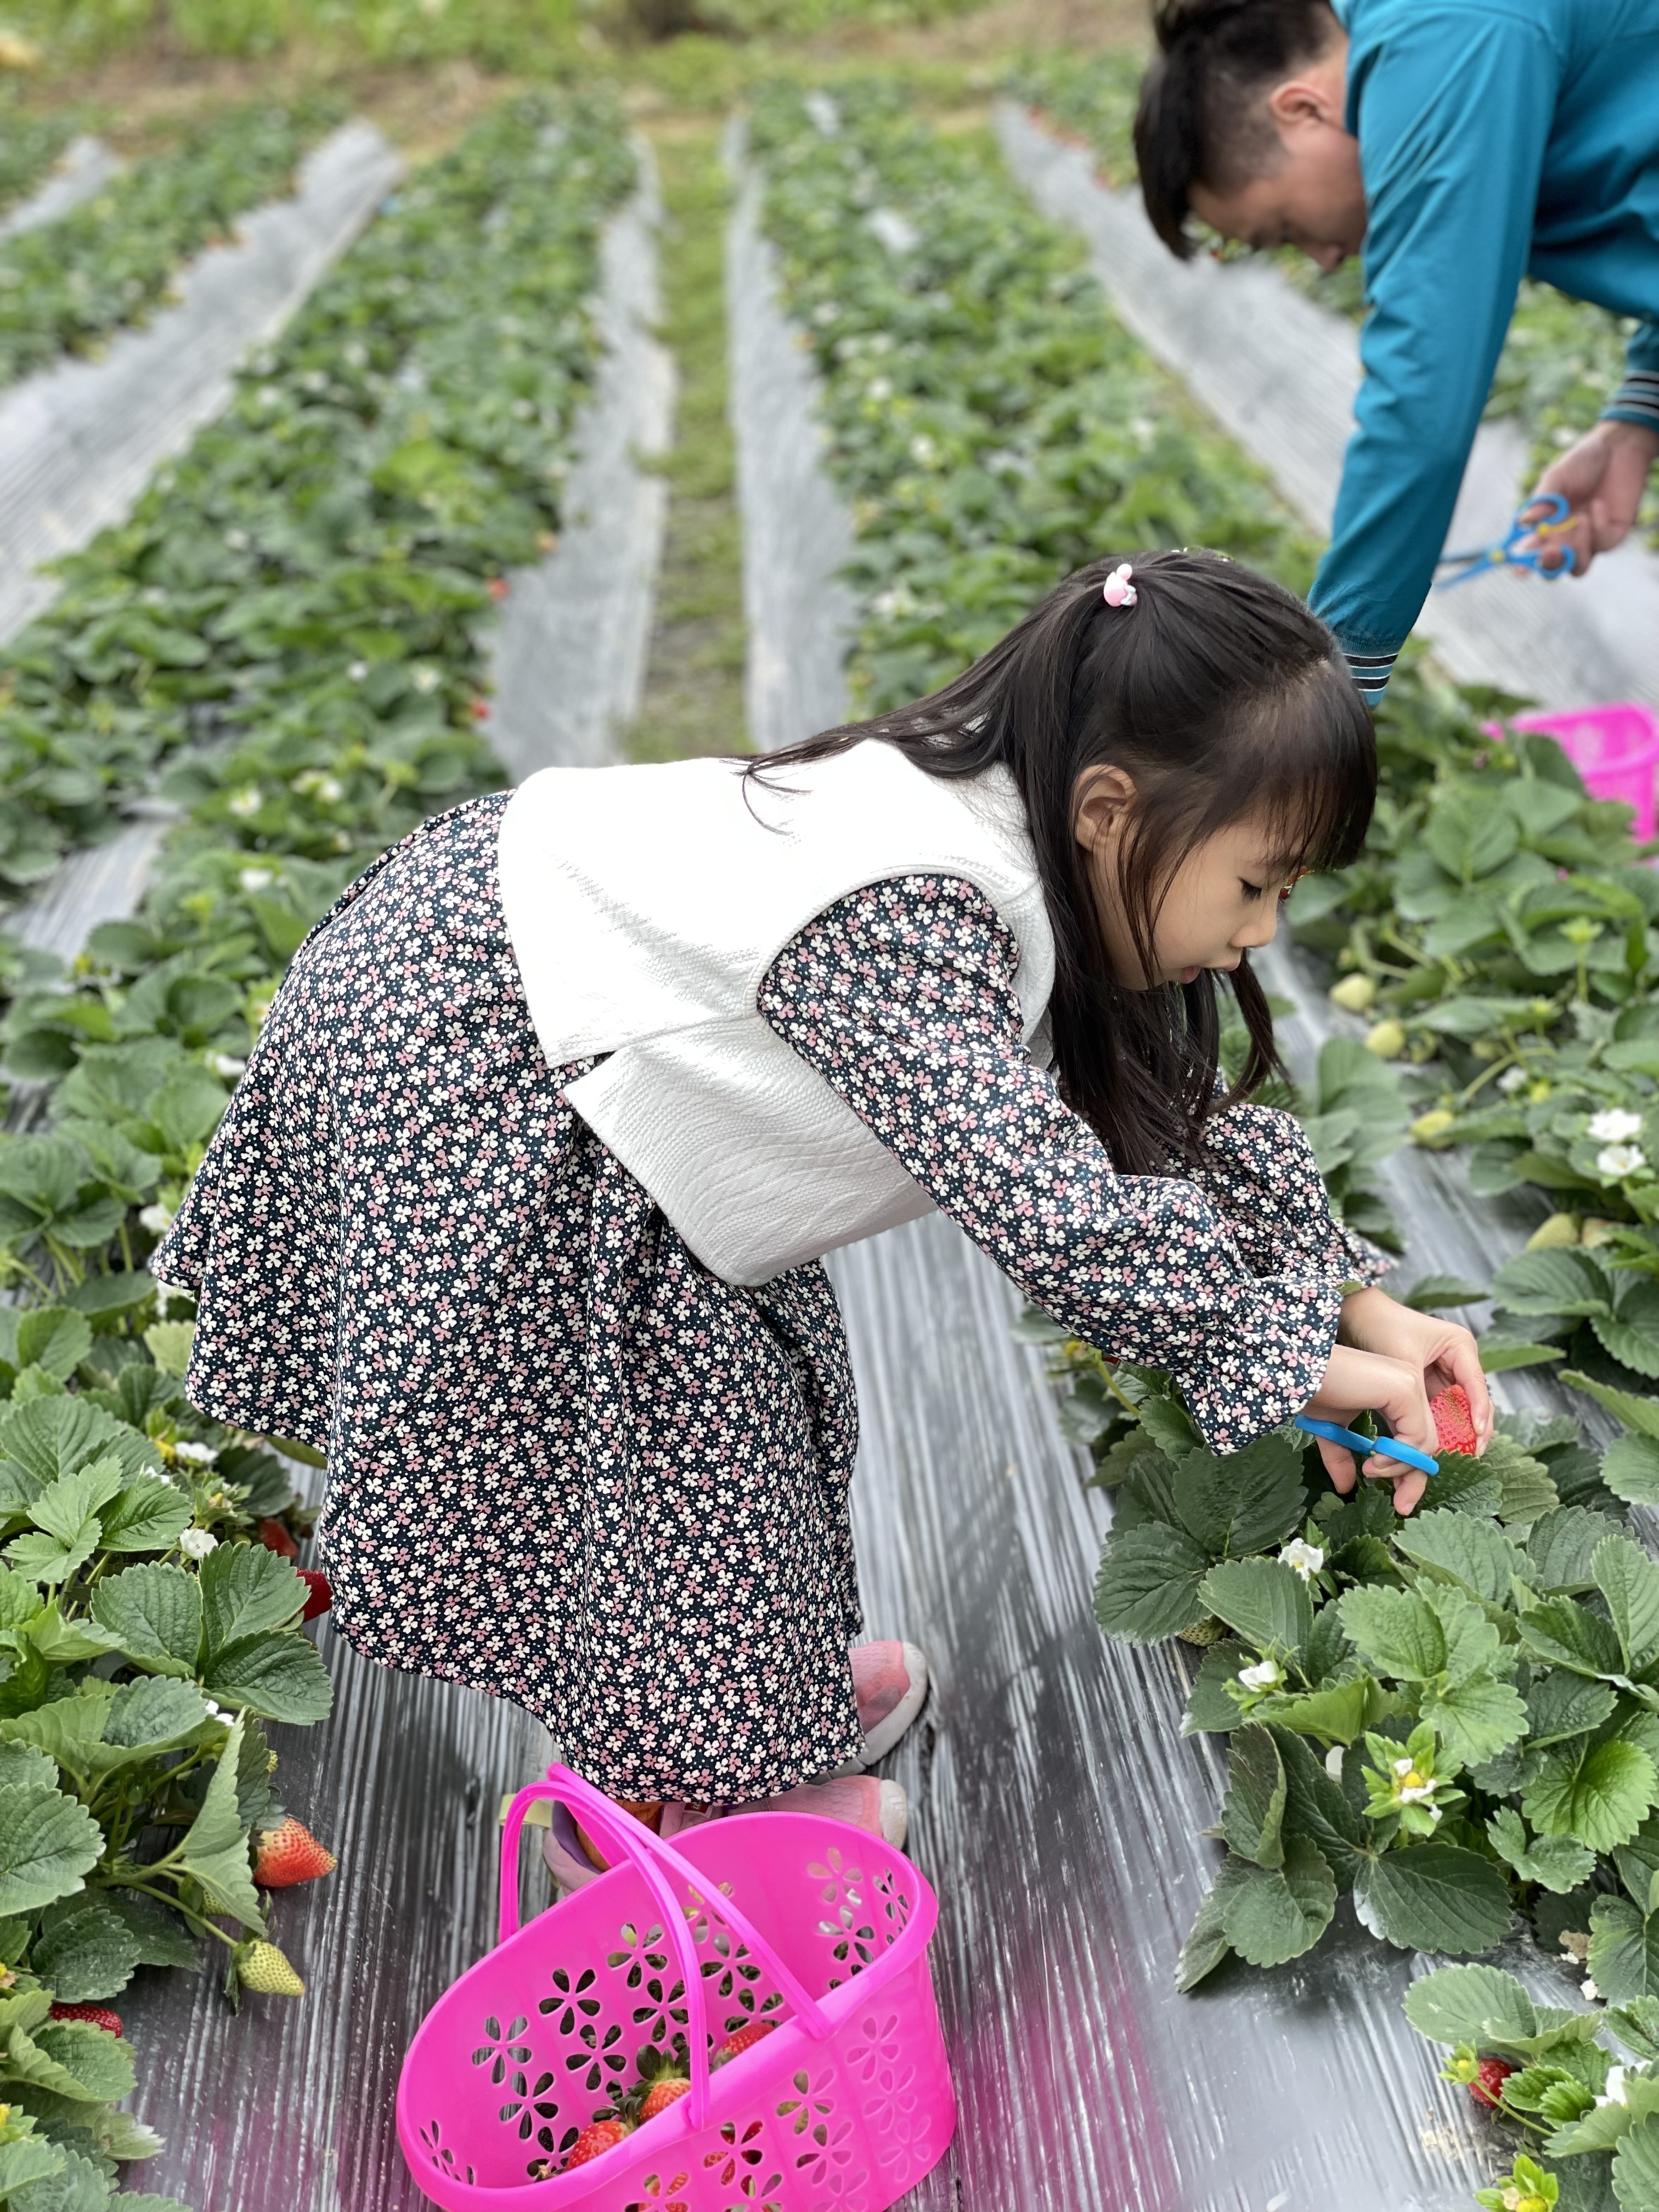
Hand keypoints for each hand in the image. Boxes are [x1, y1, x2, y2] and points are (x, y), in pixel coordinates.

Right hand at [1301, 1342, 1438, 1515]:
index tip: (1399, 1500)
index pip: (1416, 1438)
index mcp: (1398, 1392)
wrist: (1300, 1371)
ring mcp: (1410, 1385)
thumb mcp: (1332, 1430)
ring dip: (1400, 1467)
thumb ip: (1343, 1456)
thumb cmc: (1315, 1389)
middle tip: (1401, 1505)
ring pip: (1425, 1444)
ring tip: (1370, 1471)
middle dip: (1414, 1479)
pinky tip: (1374, 1461)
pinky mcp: (1406, 1390)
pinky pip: (1416, 1437)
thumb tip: (1345, 1487)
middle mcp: (1410, 1385)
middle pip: (1426, 1443)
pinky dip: (1398, 1457)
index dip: (1410, 1471)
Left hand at [1339, 1285, 1492, 1445]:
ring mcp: (1445, 1374)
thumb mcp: (1404, 1361)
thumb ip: (1418, 1394)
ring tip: (1451, 1455)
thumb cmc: (1381, 1327)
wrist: (1356, 1316)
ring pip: (1458, 1411)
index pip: (1477, 1386)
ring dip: (1455, 1433)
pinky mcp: (1429, 1386)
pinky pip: (1439, 1412)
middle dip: (1472, 1429)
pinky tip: (1433, 1447)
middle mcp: (1459, 1361)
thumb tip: (1427, 1432)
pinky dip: (1437, 1428)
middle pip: (1474, 1402)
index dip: (1479, 1413)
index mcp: (1460, 1347)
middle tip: (1469, 1455)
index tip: (1476, 1436)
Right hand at [1525, 419, 1658, 577]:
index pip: (1530, 554)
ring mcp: (1589, 540)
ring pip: (1578, 568)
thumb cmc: (1582, 461)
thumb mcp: (1556, 478)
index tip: (1520, 569)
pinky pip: (1602, 544)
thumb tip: (1524, 522)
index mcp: (1544, 527)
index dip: (1523, 565)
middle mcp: (1564, 538)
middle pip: (1552, 569)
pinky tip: (1599, 504)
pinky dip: (1599, 525)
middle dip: (1549, 564)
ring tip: (1579, 520)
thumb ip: (1541, 501)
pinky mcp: (1611, 536)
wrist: (1619, 448)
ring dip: (1576, 551)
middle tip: (1551, 550)